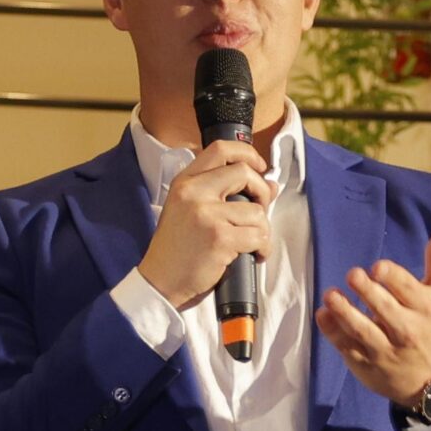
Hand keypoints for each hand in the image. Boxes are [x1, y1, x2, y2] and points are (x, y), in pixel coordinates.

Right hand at [137, 140, 276, 309]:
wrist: (160, 281)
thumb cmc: (177, 249)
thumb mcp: (191, 211)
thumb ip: (225, 194)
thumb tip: (270, 184)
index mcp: (185, 182)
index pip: (220, 149)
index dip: (247, 153)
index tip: (259, 166)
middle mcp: (194, 192)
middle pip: (244, 173)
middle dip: (262, 191)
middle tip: (259, 210)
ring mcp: (207, 215)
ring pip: (256, 210)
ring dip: (262, 229)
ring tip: (251, 242)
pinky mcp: (219, 238)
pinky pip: (258, 236)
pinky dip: (262, 248)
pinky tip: (253, 255)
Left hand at [315, 222, 430, 404]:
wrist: (430, 380)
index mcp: (426, 307)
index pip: (408, 289)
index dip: (391, 277)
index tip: (377, 268)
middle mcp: (407, 330)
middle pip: (384, 309)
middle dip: (367, 291)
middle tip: (353, 274)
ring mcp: (384, 349)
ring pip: (362, 330)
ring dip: (344, 312)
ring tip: (331, 295)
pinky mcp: (365, 364)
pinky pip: (346, 347)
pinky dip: (332, 331)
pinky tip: (323, 314)